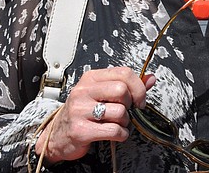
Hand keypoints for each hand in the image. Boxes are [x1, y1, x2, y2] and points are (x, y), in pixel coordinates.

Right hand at [35, 67, 155, 163]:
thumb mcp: (102, 94)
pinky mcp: (80, 130)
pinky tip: (116, 133)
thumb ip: (127, 85)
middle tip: (126, 112)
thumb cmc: (83, 112)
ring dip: (125, 122)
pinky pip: (113, 130)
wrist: (57, 136)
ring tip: (117, 123)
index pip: (123, 73)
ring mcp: (80, 111)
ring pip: (119, 112)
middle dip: (130, 105)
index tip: (139, 99)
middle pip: (122, 91)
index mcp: (90, 78)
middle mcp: (83, 91)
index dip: (138, 87)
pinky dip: (121, 134)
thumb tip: (151, 78)